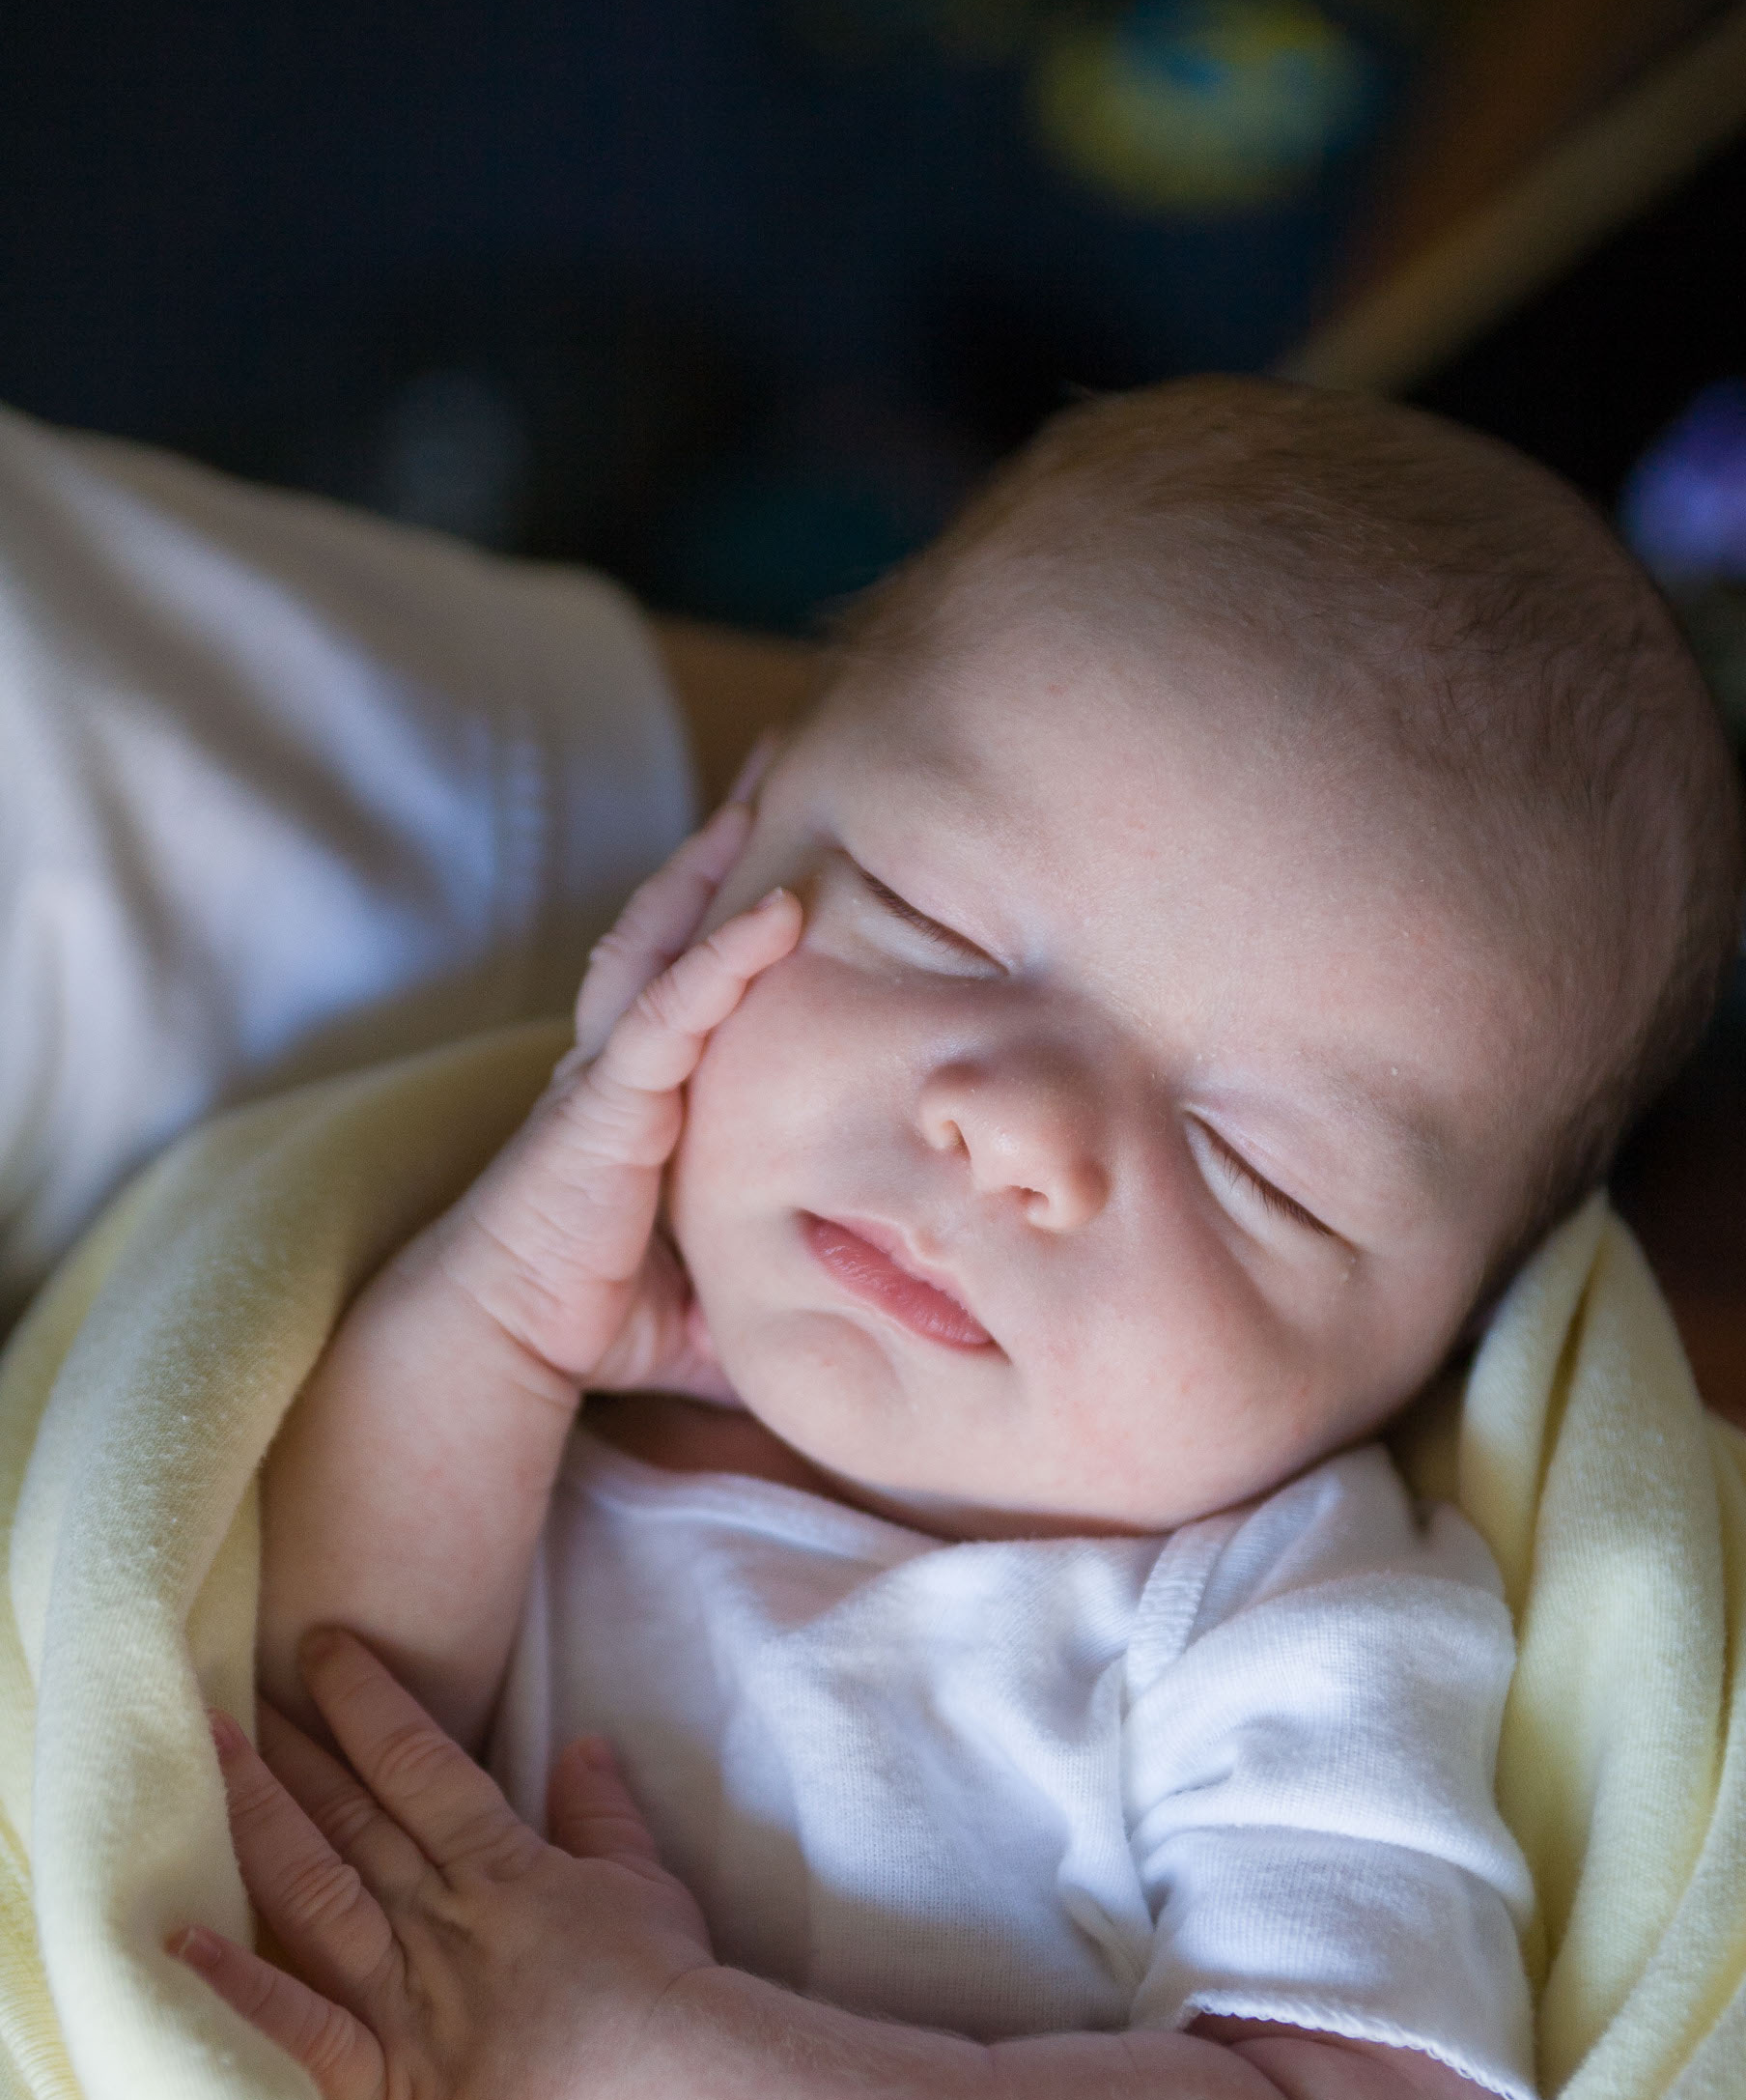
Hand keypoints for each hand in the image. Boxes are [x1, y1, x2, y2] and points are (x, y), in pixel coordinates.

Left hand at [170, 1629, 713, 2099]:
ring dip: (254, 1819)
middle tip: (218, 1687)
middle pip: (348, 1819)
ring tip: (202, 1756)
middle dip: (286, 1750)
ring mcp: (404, 2001)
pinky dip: (242, 1993)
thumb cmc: (669, 1996)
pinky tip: (180, 1946)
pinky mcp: (383, 2088)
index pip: (419, 1764)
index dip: (366, 1700)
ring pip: (313, 1891)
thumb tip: (583, 1746)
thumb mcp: (649, 1886)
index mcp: (502, 1870)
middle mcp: (439, 1920)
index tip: (321, 1648)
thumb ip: (604, 1816)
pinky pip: (302, 2035)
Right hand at [430, 765, 799, 1394]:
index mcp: (645, 1090)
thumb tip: (888, 1300)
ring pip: (662, 942)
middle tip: (779, 757)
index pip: (692, 973)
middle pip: (670, 923)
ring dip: (712, 865)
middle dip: (720, 840)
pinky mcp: (602, 1103)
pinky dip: (720, 956)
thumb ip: (786, 1267)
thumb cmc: (603, 1315)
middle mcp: (620, 1062)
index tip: (796, 843)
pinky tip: (777, 910)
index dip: (734, 904)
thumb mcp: (723, 1284)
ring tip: (766, 786)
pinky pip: (666, 1011)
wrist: (504, 1343)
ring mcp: (606, 1074)